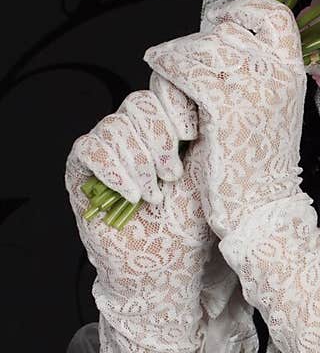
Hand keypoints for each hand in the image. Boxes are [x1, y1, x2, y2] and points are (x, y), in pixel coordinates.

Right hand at [65, 73, 216, 352]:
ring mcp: (106, 150)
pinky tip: (132, 193)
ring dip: (139, 162)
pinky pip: (89, 148)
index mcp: (165, 126)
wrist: (168, 263)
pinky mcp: (82, 172)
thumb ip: (202, 129)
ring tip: (154, 195)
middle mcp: (133, 133)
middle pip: (138, 103)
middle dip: (159, 138)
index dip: (175, 105)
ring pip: (115, 126)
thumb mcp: (205, 169)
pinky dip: (114, 169)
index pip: (162, 89)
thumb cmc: (191, 221)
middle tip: (173, 175)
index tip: (192, 132)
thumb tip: (204, 91)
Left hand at [142, 0, 306, 241]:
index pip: (274, 15)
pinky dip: (166, 66)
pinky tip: (157, 70)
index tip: (217, 19)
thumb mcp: (263, 107)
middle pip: (227, 30)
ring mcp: (255, 89)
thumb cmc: (253, 163)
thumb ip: (250, 73)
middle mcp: (280, 75)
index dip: (242, 10)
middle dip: (197, 42)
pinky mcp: (225, 109)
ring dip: (177, 57)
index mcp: (294, 73)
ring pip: (202, 46)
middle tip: (179, 63)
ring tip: (166, 77)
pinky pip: (186, 69)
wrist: (259, 210)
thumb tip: (217, 35)